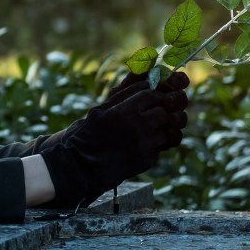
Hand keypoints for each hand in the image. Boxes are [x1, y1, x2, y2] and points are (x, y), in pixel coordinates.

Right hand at [39, 71, 189, 206]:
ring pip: (167, 130)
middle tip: (152, 113)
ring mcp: (145, 145)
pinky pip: (161, 147)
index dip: (153, 94)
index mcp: (125, 111)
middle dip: (160, 110)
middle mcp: (139, 127)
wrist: (82, 167)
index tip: (151, 97)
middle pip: (163, 111)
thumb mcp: (99, 110)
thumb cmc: (87, 136)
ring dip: (160, 128)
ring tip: (148, 130)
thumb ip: (121, 95)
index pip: (151, 94)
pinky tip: (141, 145)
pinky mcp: (147, 160)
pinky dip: (155, 144)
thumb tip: (142, 82)